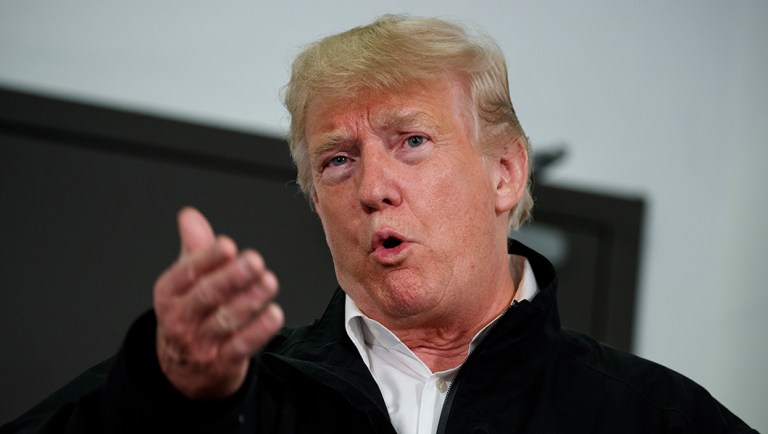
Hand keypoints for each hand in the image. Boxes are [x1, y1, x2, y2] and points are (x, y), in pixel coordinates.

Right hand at [153, 207, 283, 398]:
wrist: (184, 370)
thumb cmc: (190, 314)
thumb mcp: (185, 282)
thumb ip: (194, 248)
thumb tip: (190, 215)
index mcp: (169, 294)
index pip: (187, 273)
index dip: (208, 258)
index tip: (228, 245)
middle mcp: (180, 320)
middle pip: (206, 296)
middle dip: (232, 277)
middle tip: (255, 261)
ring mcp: (200, 344)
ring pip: (225, 320)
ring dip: (249, 300)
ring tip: (269, 282)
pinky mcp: (221, 363)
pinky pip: (241, 346)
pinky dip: (259, 331)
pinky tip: (274, 314)